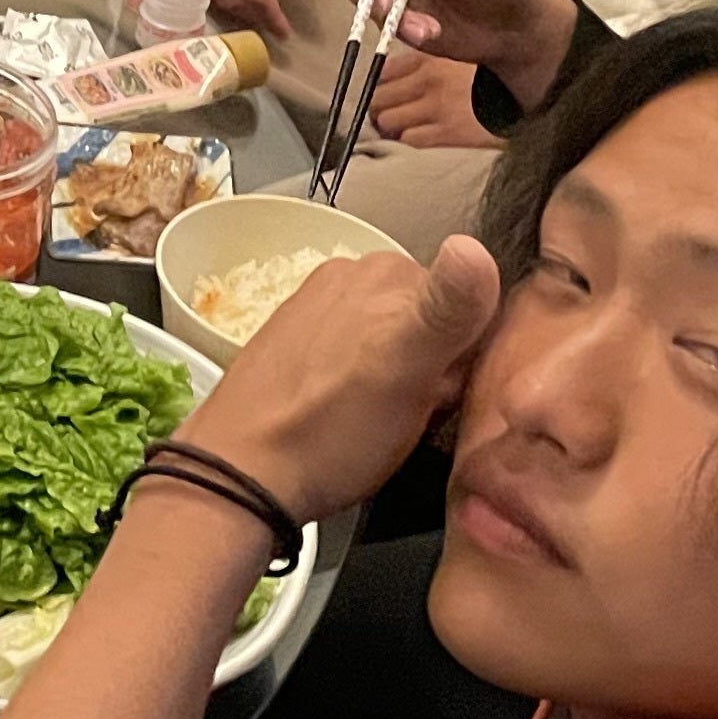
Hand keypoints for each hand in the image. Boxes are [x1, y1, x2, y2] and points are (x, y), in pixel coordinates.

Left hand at [172, 239, 502, 522]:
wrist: (241, 471)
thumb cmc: (330, 431)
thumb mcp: (408, 371)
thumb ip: (447, 308)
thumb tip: (476, 248)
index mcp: (392, 271)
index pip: (471, 305)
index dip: (469, 358)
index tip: (447, 393)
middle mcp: (354, 274)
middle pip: (432, 320)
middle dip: (435, 364)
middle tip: (411, 410)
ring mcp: (321, 302)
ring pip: (395, 337)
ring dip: (399, 374)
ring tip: (375, 416)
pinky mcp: (296, 333)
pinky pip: (356, 350)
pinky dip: (361, 377)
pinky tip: (344, 412)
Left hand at [365, 50, 492, 147]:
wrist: (533, 95)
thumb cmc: (500, 78)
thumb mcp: (464, 56)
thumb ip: (433, 61)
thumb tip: (404, 75)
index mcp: (431, 57)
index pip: (382, 71)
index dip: (377, 87)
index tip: (382, 96)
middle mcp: (428, 79)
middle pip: (376, 97)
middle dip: (379, 110)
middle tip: (389, 118)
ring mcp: (436, 106)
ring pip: (386, 121)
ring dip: (391, 129)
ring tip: (403, 132)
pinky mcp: (449, 132)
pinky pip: (410, 140)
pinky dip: (409, 142)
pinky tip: (421, 140)